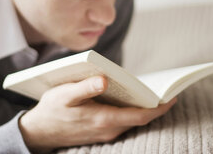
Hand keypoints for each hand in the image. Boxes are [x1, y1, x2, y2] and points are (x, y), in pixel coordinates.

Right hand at [19, 76, 176, 151]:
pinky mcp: (101, 131)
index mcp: (103, 119)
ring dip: (144, 108)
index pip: (140, 115)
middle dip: (156, 106)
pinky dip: (131, 111)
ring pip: (132, 121)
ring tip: (153, 92)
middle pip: (140, 119)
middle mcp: (108, 129)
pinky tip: (130, 99)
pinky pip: (123, 122)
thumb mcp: (64, 95)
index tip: (173, 97)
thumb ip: (85, 87)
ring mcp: (105, 133)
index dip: (159, 107)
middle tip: (168, 90)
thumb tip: (104, 79)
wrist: (39, 132)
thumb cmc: (51, 110)